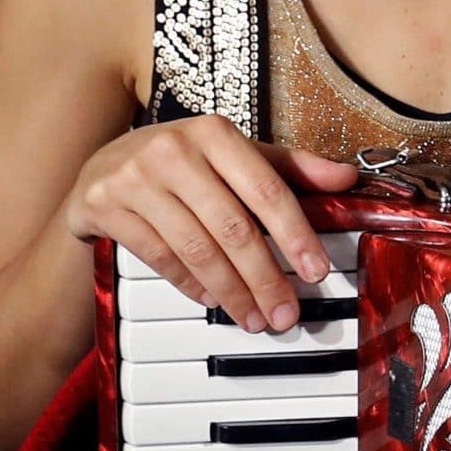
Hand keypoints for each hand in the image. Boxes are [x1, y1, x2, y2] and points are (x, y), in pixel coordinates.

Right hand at [63, 117, 358, 331]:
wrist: (102, 165)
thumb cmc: (184, 161)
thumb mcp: (235, 154)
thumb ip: (289, 167)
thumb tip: (348, 176)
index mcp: (215, 132)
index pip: (267, 189)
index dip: (295, 234)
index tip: (316, 272)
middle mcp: (173, 150)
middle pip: (233, 226)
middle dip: (265, 278)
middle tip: (285, 313)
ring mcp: (134, 178)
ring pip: (197, 248)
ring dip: (231, 291)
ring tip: (254, 317)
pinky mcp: (104, 206)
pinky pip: (159, 257)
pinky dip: (189, 283)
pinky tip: (212, 300)